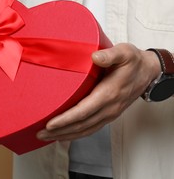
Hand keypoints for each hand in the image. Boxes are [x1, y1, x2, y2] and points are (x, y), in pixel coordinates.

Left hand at [36, 43, 160, 141]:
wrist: (149, 72)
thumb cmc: (133, 61)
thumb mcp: (124, 53)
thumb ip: (110, 55)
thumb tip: (95, 57)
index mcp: (109, 94)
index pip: (83, 111)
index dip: (66, 119)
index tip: (50, 124)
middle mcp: (109, 108)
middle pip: (80, 125)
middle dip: (59, 131)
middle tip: (39, 133)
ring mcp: (109, 113)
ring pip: (85, 130)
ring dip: (65, 135)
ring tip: (45, 136)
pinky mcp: (108, 115)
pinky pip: (90, 128)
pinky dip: (75, 134)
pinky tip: (63, 135)